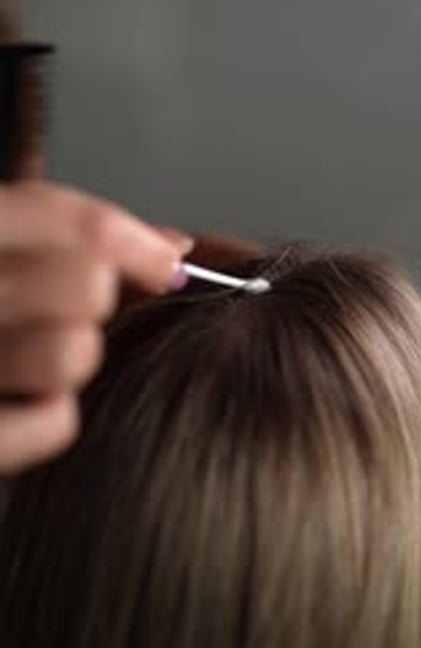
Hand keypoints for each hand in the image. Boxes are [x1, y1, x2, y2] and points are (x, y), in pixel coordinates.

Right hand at [0, 180, 191, 473]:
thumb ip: (73, 234)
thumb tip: (171, 247)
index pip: (78, 225)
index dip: (140, 245)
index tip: (163, 263)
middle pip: (87, 284)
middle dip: (94, 295)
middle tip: (68, 306)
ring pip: (74, 351)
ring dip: (73, 353)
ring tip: (39, 352)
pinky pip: (54, 422)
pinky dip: (50, 416)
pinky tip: (22, 400)